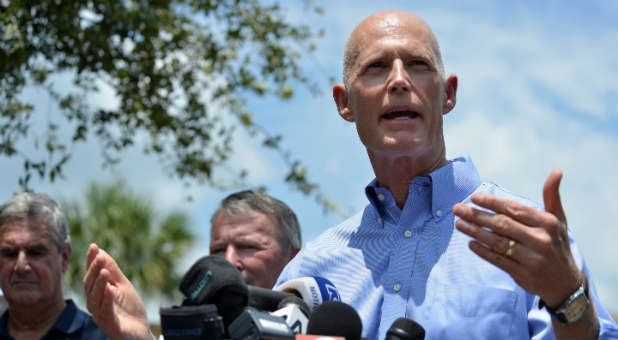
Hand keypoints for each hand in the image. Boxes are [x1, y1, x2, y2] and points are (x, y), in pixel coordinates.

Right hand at [83, 243, 153, 339]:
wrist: (140, 331)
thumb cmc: (129, 309)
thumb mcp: (123, 285)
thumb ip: (113, 271)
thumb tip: (101, 252)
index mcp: (98, 294)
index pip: (92, 275)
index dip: (91, 261)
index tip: (93, 247)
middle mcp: (96, 304)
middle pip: (90, 286)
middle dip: (94, 270)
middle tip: (99, 257)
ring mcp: (101, 316)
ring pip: (96, 299)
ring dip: (100, 284)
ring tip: (105, 271)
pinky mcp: (111, 326)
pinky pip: (106, 313)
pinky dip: (107, 301)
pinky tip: (110, 290)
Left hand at [452, 170, 582, 306]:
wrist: (565, 283)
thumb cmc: (557, 245)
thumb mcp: (559, 220)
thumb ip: (552, 196)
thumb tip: (556, 171)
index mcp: (547, 223)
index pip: (514, 209)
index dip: (492, 202)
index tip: (473, 197)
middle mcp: (540, 240)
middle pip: (501, 224)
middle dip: (477, 215)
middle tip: (457, 209)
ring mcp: (531, 259)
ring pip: (496, 242)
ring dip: (474, 232)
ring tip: (458, 224)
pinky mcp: (522, 274)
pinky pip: (497, 260)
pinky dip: (482, 251)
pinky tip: (470, 243)